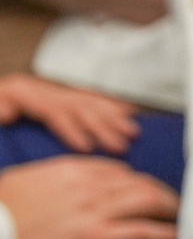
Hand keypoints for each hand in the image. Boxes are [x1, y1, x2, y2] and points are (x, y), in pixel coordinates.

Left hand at [0, 76, 140, 153]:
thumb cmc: (0, 105)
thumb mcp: (0, 102)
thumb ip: (2, 107)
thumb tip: (4, 113)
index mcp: (25, 92)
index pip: (54, 111)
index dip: (71, 129)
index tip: (86, 148)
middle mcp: (44, 90)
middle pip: (79, 107)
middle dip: (102, 127)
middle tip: (121, 146)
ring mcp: (55, 92)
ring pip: (90, 102)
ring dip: (114, 118)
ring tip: (133, 133)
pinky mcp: (62, 96)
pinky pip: (92, 98)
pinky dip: (112, 105)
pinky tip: (130, 112)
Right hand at [0, 155, 178, 238]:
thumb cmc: (1, 213)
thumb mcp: (28, 183)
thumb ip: (56, 182)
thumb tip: (70, 190)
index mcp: (70, 169)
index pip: (117, 171)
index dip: (138, 182)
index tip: (147, 192)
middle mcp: (87, 186)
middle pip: (140, 184)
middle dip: (162, 195)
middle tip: (174, 207)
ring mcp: (94, 211)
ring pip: (149, 203)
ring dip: (171, 211)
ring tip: (181, 220)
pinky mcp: (97, 238)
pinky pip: (144, 233)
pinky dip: (166, 235)